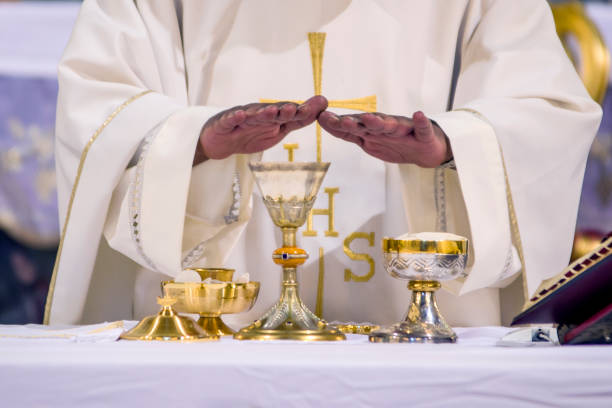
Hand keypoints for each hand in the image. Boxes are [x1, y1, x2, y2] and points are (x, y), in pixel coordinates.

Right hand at [195, 95, 327, 163]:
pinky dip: (236, 117)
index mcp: (273, 117)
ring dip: (263, 113)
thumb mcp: (278, 131)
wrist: (221, 141)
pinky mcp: (225, 123)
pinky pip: (231, 119)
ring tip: (272, 111)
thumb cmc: (251, 133)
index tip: (321, 105)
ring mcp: (242, 117)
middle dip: (285, 110)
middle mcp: (259, 113)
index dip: (304, 110)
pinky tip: (241, 115)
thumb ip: (297, 120)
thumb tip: (320, 108)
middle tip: (295, 109)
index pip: (290, 113)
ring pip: (253, 115)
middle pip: (273, 111)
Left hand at [317, 110, 451, 167]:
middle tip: (343, 121)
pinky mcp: (423, 134)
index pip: (353, 126)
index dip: (338, 124)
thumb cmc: (394, 143)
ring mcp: (405, 130)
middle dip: (356, 122)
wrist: (425, 150)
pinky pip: (422, 128)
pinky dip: (421, 122)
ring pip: (391, 125)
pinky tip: (418, 115)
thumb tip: (323, 121)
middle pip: (369, 124)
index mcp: (372, 130)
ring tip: (370, 118)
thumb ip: (348, 133)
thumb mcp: (368, 141)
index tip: (322, 118)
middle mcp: (386, 126)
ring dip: (380, 121)